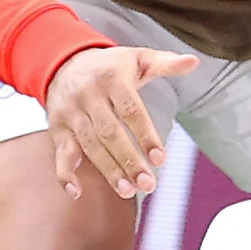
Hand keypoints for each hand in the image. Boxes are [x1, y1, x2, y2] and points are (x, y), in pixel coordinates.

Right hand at [39, 44, 199, 198]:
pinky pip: (59, 153)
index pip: (131, 110)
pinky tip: (77, 192)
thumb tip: (193, 61)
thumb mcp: (138, 57)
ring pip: (89, 145)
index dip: (146, 135)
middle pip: (110, 132)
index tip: (160, 159)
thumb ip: (165, 62)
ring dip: (108, 170)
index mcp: (112, 78)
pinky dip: (65, 174)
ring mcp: (70, 113)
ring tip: (128, 191)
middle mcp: (88, 96)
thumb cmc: (109, 65)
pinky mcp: (57, 128)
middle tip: (148, 185)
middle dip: (129, 160)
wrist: (62, 61)